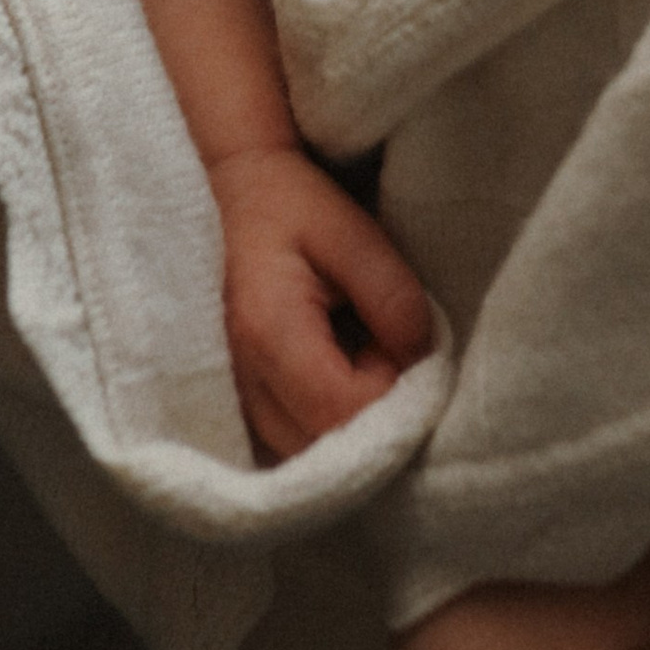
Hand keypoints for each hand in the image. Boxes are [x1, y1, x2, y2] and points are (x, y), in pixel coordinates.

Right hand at [211, 142, 433, 462]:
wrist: (228, 192)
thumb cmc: (288, 203)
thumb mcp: (351, 232)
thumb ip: (392, 298)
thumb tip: (421, 363)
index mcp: (267, 333)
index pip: (343, 413)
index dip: (389, 393)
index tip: (395, 344)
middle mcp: (238, 382)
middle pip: (323, 451)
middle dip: (370, 416)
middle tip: (378, 349)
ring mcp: (229, 399)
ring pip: (304, 457)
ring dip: (345, 423)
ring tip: (353, 355)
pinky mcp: (232, 404)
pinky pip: (285, 445)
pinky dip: (319, 426)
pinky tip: (330, 377)